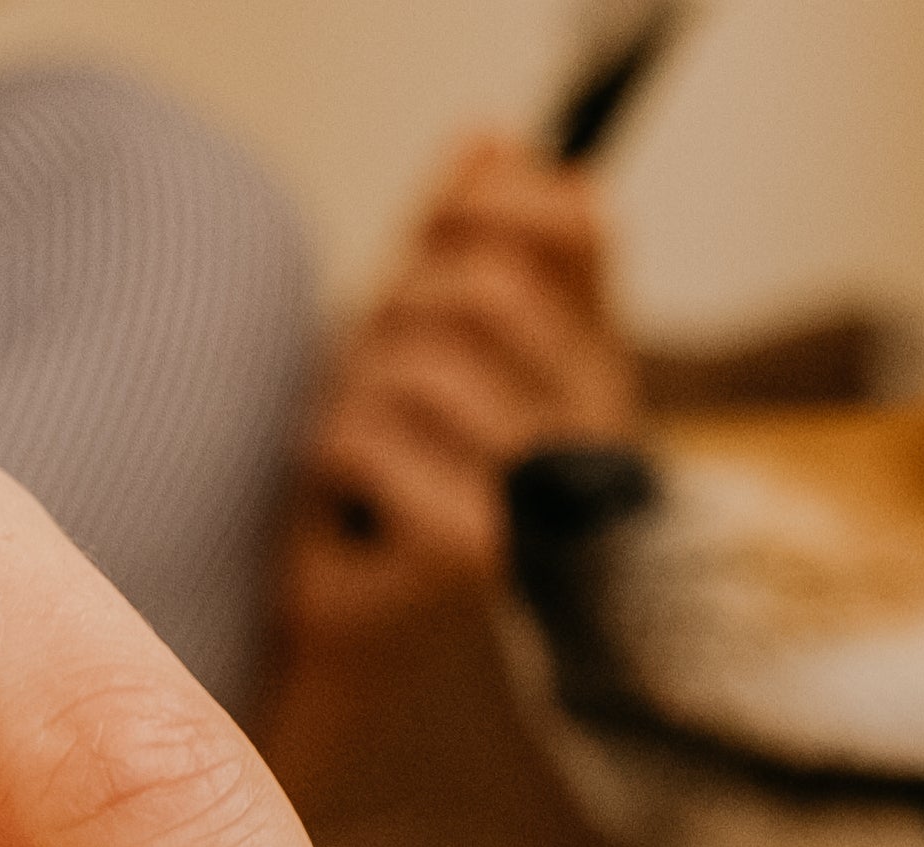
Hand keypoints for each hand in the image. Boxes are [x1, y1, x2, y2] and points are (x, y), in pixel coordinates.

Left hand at [284, 130, 637, 661]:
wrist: (353, 634)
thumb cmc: (388, 482)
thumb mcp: (420, 335)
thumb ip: (455, 240)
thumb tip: (489, 136)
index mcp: (595, 361)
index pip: (575, 223)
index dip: (485, 207)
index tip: (426, 240)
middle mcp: (596, 427)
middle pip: (478, 290)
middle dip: (392, 319)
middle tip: (372, 382)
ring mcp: (542, 495)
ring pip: (412, 365)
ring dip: (352, 398)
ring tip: (362, 456)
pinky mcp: (474, 552)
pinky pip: (361, 438)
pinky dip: (327, 463)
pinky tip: (351, 513)